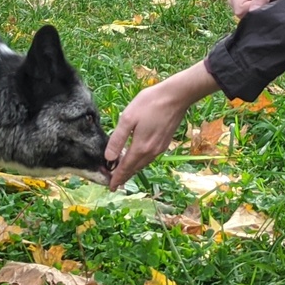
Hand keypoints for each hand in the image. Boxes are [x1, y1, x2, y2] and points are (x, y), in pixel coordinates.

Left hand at [105, 62, 221, 188]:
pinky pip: (149, 158)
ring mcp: (160, 148)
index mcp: (140, 147)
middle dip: (124, 176)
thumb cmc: (149, 104)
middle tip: (114, 183)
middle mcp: (151, 152)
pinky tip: (137, 158)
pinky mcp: (165, 143)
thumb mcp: (128, 118)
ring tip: (123, 173)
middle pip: (135, 169)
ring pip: (142, 164)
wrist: (176, 97)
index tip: (111, 187)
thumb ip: (117, 139)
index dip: (117, 178)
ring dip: (132, 170)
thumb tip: (109, 158)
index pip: (126, 168)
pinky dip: (140, 162)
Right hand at [228, 0, 284, 16]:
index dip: (253, 11)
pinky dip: (261, 15)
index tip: (266, 3)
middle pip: (242, 15)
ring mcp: (241, 4)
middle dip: (256, 12)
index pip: (240, 10)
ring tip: (269, 4)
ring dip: (260, 14)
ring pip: (247, 18)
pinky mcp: (248, 9)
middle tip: (269, 3)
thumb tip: (252, 12)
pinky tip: (268, 8)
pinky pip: (252, 18)